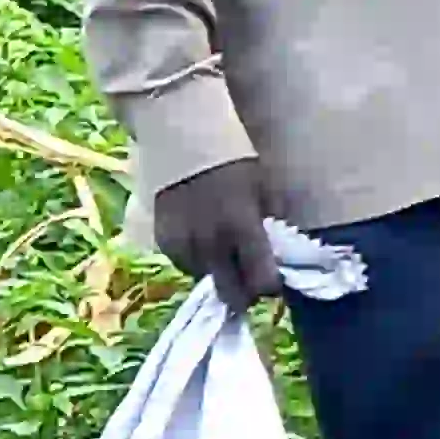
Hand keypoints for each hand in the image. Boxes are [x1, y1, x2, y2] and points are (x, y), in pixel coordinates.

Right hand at [151, 156, 280, 312]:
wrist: (181, 144)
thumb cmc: (232, 162)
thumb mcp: (264, 189)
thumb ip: (270, 224)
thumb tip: (276, 254)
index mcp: (242, 229)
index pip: (261, 282)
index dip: (269, 284)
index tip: (271, 279)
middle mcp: (211, 245)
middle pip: (231, 294)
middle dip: (244, 292)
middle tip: (249, 279)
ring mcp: (183, 246)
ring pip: (206, 279)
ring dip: (218, 271)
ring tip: (223, 248)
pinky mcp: (163, 243)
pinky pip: (184, 264)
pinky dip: (196, 259)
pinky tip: (202, 239)